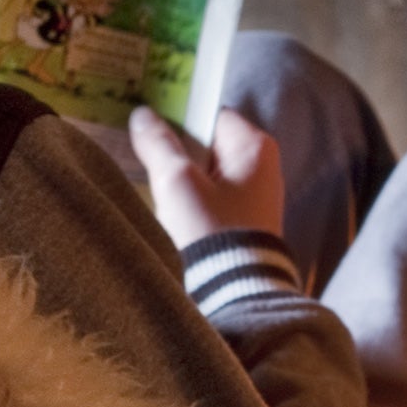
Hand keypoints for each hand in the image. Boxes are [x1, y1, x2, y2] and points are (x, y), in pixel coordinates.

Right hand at [128, 105, 285, 246]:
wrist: (234, 291)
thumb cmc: (210, 229)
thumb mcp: (176, 182)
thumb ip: (158, 144)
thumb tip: (143, 116)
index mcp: (254, 146)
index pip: (210, 115)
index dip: (178, 116)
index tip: (148, 123)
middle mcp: (263, 167)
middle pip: (209, 144)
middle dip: (177, 148)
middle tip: (143, 152)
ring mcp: (256, 197)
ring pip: (209, 173)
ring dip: (182, 177)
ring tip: (152, 182)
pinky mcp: (246, 222)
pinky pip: (214, 198)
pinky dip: (192, 198)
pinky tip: (169, 209)